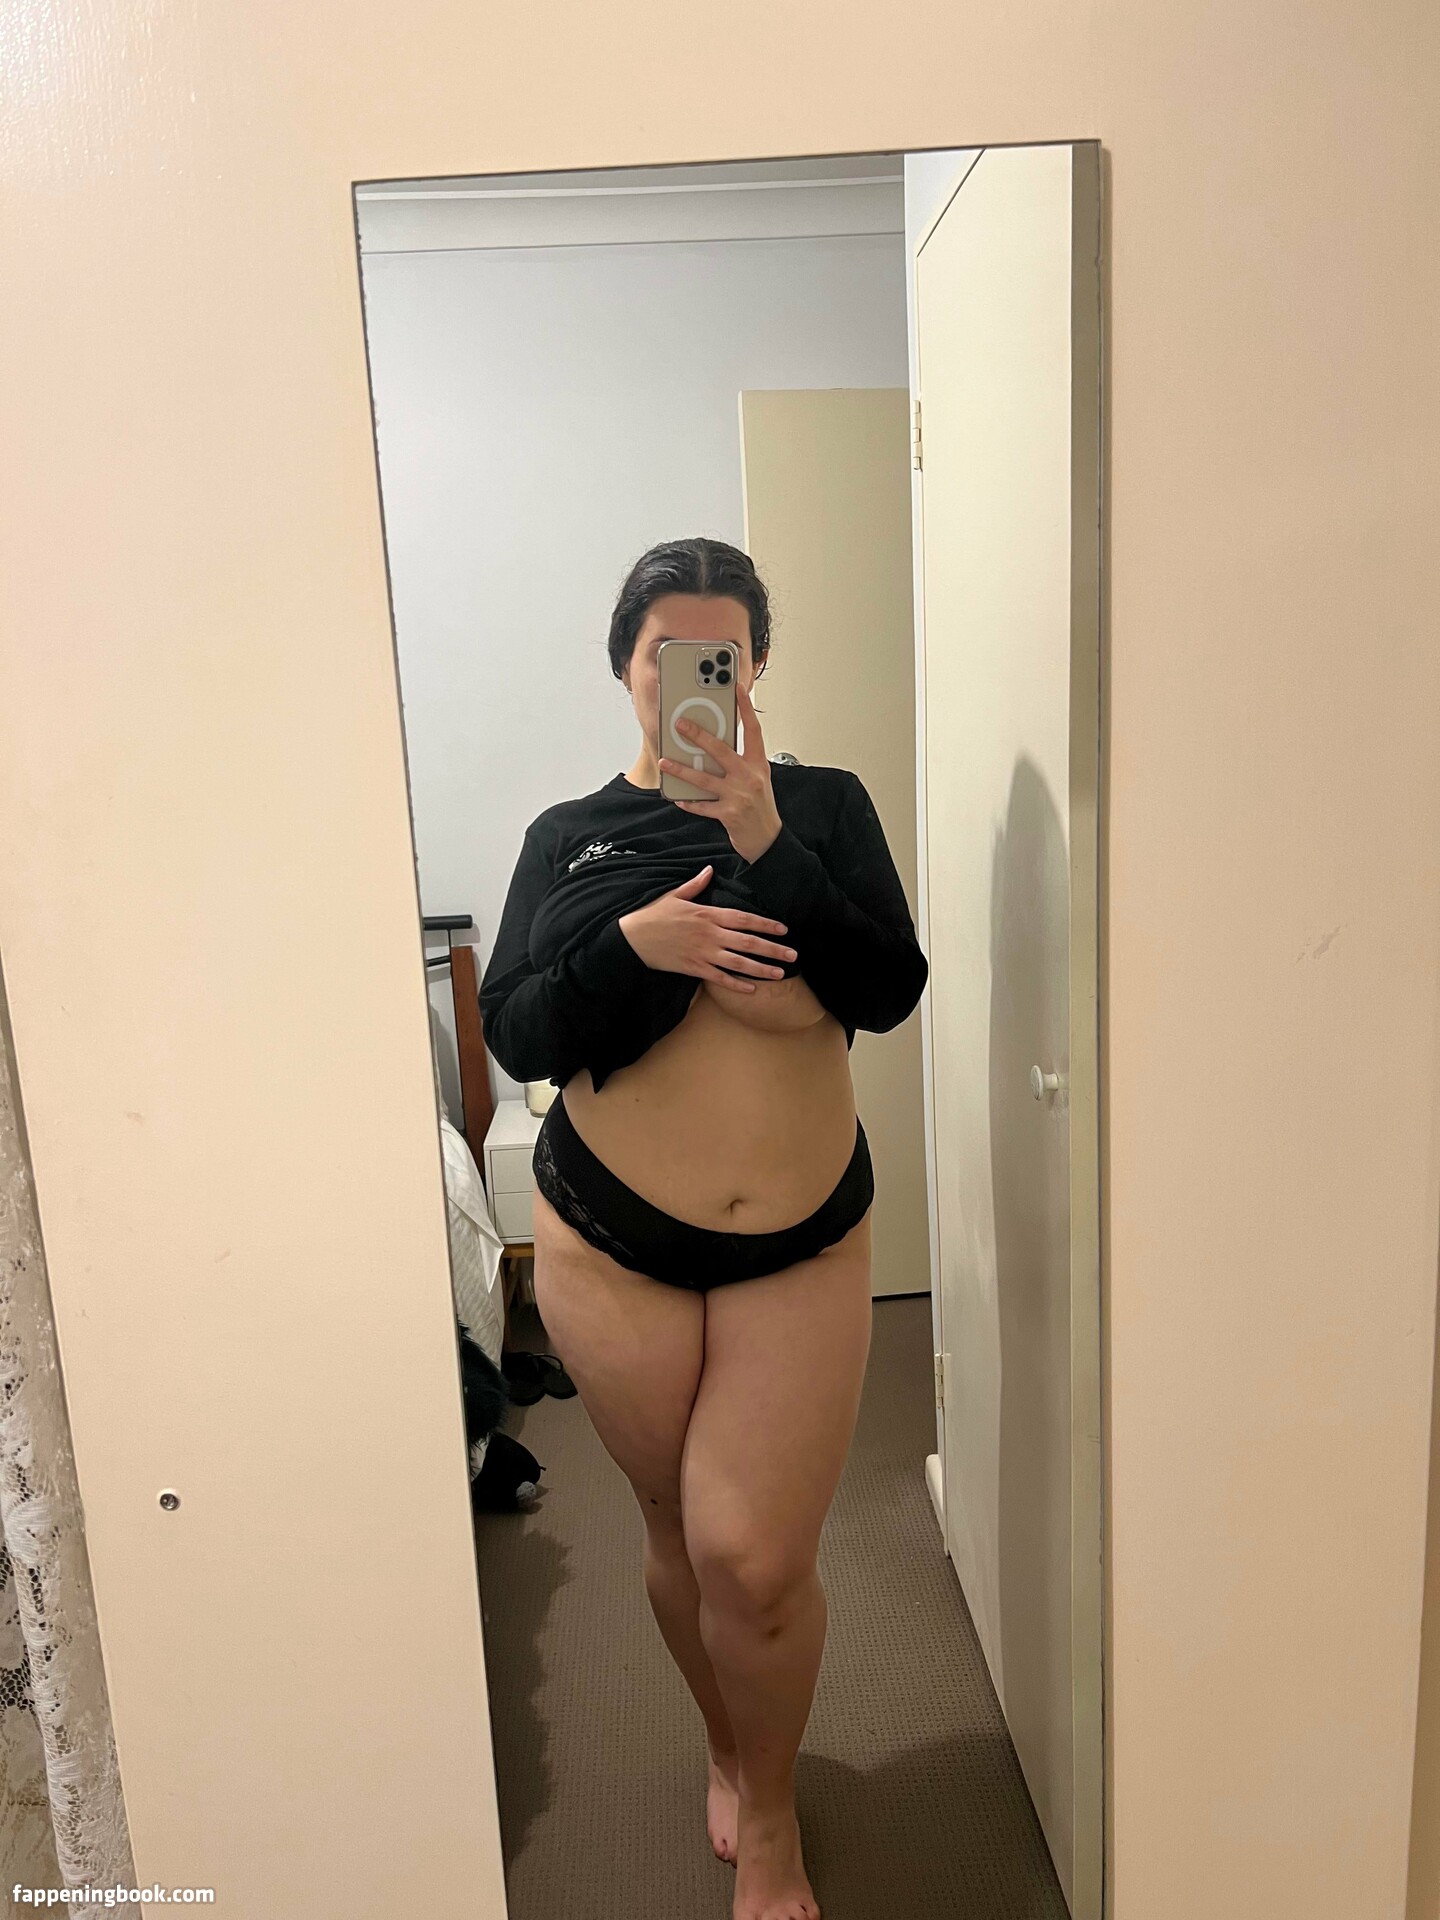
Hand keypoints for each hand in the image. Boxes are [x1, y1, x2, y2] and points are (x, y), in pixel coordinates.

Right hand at [618, 864, 795, 993]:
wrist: (632, 938)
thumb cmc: (653, 915)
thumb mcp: (675, 896)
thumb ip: (696, 885)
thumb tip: (709, 870)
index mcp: (707, 914)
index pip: (744, 918)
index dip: (766, 923)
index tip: (783, 929)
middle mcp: (709, 934)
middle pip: (747, 942)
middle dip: (773, 948)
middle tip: (793, 954)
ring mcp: (702, 953)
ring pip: (738, 962)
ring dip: (761, 968)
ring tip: (781, 973)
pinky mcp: (693, 969)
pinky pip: (719, 978)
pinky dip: (736, 984)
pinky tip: (752, 989)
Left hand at [658, 679, 782, 864]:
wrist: (767, 839)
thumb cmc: (760, 807)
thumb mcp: (758, 779)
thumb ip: (741, 762)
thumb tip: (712, 747)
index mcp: (758, 764)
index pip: (753, 730)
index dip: (746, 708)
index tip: (737, 688)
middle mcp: (749, 777)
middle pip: (721, 750)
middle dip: (698, 736)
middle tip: (681, 724)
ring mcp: (738, 796)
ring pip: (704, 778)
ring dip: (681, 770)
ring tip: (664, 762)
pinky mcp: (728, 814)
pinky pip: (702, 805)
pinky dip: (688, 801)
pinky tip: (677, 796)